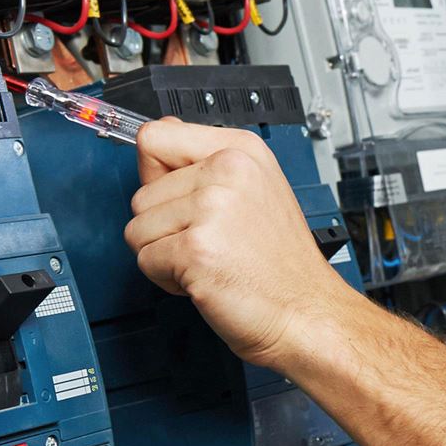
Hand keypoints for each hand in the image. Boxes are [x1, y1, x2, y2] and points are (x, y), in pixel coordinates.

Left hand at [125, 118, 354, 369]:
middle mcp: (229, 171)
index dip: (154, 173)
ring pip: (138, 228)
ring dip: (165, 254)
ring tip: (211, 260)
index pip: (156, 136)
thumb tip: (158, 133)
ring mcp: (212, 208)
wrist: (307, 312)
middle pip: (141, 193)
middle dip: (164, 227)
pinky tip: (207, 278)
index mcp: (242, 150)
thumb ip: (204, 161)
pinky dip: (168, 279)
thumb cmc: (283, 264)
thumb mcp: (256, 190)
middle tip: (213, 242)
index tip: (176, 195)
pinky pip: (145, 260)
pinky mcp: (196, 248)